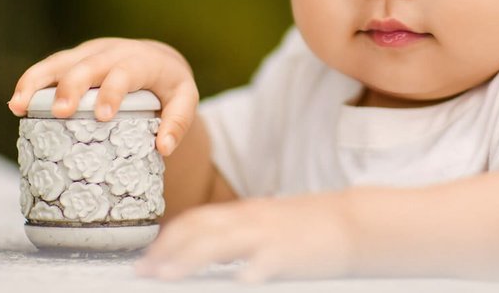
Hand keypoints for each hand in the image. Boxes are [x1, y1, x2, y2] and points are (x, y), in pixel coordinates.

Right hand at [7, 38, 197, 155]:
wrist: (158, 61)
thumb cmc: (170, 87)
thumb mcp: (184, 99)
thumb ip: (178, 122)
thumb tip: (163, 148)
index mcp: (145, 60)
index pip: (127, 71)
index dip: (114, 90)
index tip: (103, 115)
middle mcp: (115, 51)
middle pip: (90, 63)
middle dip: (73, 86)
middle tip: (61, 112)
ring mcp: (90, 53)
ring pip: (61, 61)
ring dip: (39, 81)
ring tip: (19, 106)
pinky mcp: (73, 59)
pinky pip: (49, 67)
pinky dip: (31, 82)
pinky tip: (16, 104)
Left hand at [135, 195, 354, 282]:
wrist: (353, 222)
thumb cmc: (312, 228)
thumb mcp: (271, 223)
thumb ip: (241, 234)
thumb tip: (208, 249)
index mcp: (247, 214)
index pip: (197, 219)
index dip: (168, 238)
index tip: (148, 259)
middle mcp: (252, 220)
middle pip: (199, 228)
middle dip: (167, 250)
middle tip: (145, 272)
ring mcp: (269, 236)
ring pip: (219, 242)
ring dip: (188, 259)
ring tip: (167, 277)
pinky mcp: (288, 254)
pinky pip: (261, 262)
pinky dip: (243, 274)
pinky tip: (234, 284)